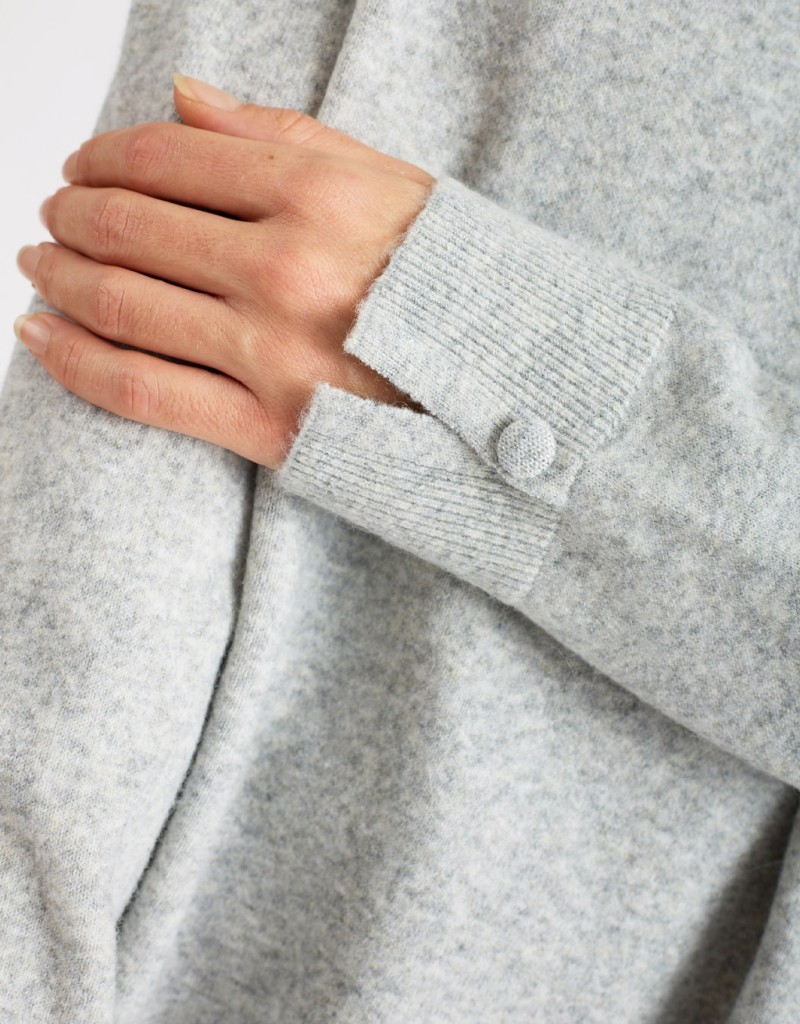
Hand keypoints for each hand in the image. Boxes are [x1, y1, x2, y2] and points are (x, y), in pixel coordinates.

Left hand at [14, 75, 433, 467]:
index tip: (83, 164)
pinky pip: (142, 391)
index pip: (168, 158)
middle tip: (54, 214)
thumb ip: (286, 134)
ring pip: (121, 304)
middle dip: (70, 213)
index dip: (103, 155)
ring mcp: (275, 355)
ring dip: (58, 276)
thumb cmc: (457, 286)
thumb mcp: (395, 185)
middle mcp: (289, 270)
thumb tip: (183, 97)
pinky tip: (38, 334)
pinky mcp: (271, 430)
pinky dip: (72, 359)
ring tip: (39, 262)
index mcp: (320, 196)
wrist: (520, 395)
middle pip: (130, 227)